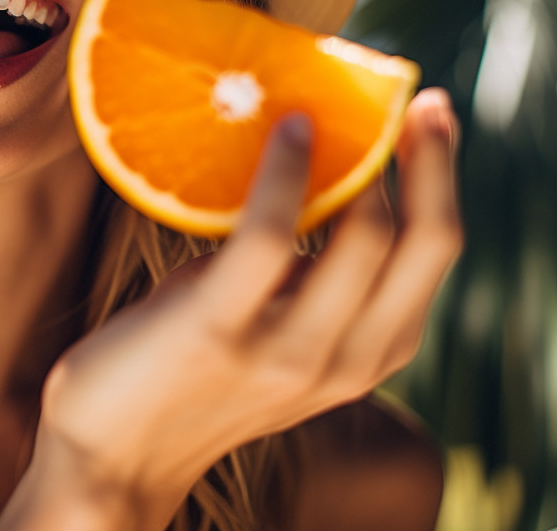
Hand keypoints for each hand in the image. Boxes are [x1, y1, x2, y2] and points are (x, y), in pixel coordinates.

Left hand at [8, 88, 462, 528]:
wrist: (113, 457)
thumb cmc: (187, 369)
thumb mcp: (271, 320)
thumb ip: (306, 269)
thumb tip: (315, 170)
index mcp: (370, 354)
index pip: (434, 255)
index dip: (443, 179)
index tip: (432, 118)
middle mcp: (344, 361)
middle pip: (426, 244)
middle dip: (432, 160)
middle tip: (417, 99)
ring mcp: (285, 352)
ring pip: (366, 237)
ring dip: (362, 158)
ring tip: (333, 108)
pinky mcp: (217, 332)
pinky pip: (268, 235)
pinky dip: (285, 172)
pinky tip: (287, 129)